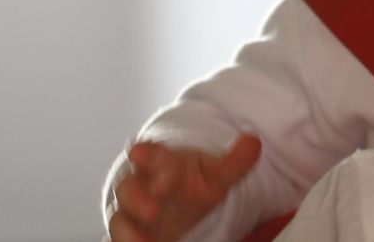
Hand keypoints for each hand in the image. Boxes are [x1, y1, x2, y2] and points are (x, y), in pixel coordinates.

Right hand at [108, 134, 261, 241]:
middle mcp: (139, 183)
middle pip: (128, 186)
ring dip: (127, 228)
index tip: (140, 153)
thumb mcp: (215, 173)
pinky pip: (121, 236)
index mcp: (159, 161)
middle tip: (153, 209)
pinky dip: (128, 241)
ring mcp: (130, 209)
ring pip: (119, 215)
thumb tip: (254, 141)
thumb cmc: (190, 181)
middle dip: (137, 196)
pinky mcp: (128, 230)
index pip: (148, 152)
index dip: (145, 153)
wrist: (175, 200)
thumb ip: (234, 162)